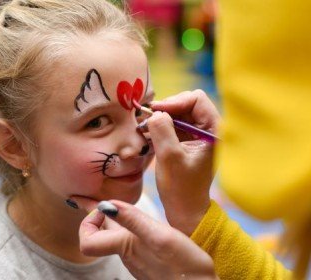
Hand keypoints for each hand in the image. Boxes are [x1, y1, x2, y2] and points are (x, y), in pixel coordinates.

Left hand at [73, 197, 217, 279]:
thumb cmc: (184, 264)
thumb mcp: (159, 236)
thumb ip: (133, 221)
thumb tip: (105, 206)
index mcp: (125, 246)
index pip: (87, 240)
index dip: (88, 222)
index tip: (102, 206)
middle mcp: (127, 253)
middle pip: (100, 233)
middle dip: (96, 214)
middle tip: (88, 197)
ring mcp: (137, 257)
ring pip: (115, 235)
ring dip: (111, 218)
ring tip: (111, 203)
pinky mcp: (148, 257)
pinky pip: (129, 238)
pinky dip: (125, 224)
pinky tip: (134, 218)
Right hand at [146, 90, 219, 234]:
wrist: (185, 210)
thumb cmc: (181, 188)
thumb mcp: (170, 157)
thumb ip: (162, 129)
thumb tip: (155, 112)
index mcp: (214, 131)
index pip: (196, 99)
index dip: (174, 102)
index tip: (155, 112)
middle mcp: (209, 129)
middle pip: (186, 104)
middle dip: (166, 109)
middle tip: (147, 118)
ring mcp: (198, 135)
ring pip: (178, 114)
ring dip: (161, 118)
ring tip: (144, 127)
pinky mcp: (188, 141)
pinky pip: (174, 125)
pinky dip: (160, 127)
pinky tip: (148, 133)